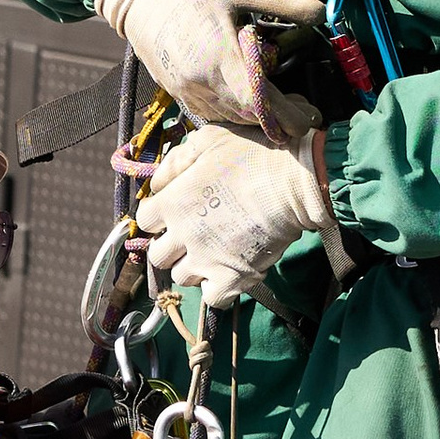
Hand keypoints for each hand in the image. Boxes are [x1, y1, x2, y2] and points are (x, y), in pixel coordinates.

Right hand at [94, 0, 326, 132]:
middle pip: (250, 118)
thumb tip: (321, 11)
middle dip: (279, 118)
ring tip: (278, 102)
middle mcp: (202, 83)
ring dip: (257, 117)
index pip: (260, 104)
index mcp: (219, 58)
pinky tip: (247, 95)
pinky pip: (215, 115)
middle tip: (302, 109)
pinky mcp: (180, 96)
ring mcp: (189, 94)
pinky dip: (236, 112)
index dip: (288, 116)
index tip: (309, 116)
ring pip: (233, 120)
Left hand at [136, 123, 342, 305]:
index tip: (173, 212)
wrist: (295, 181)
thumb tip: (158, 181)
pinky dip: (216, 289)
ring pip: (181, 277)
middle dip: (170, 246)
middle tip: (191, 235)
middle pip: (157, 255)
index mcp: (173, 202)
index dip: (157, 216)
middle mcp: (183, 235)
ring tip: (211, 252)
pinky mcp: (232, 278)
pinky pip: (211, 298)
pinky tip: (227, 272)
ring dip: (192, 267)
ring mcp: (206, 260)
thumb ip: (177, 160)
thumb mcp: (209, 140)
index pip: (144, 221)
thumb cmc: (254, 155)